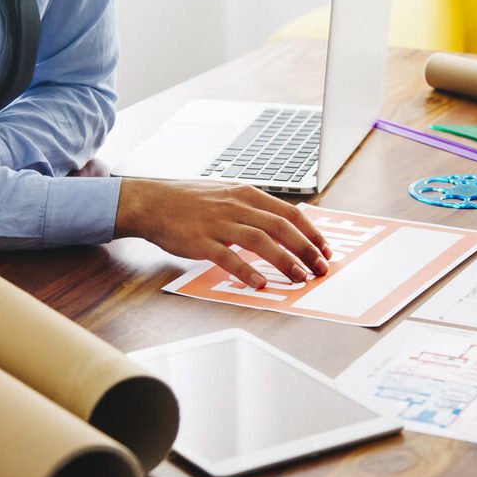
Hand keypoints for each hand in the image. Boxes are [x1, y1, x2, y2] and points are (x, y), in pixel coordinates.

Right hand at [115, 179, 331, 287]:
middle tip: (321, 268)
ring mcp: (218, 223)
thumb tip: (283, 223)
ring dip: (284, 261)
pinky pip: (228, 258)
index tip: (325, 250)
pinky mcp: (200, 241)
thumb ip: (252, 206)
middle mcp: (236, 205)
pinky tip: (260, 283)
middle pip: (281, 227)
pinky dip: (247, 271)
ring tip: (299, 278)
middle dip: (306, 249)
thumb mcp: (226, 193)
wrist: (151, 202)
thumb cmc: (189, 201)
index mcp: (246, 194)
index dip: (311, 233)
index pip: (289, 212)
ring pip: (261, 241)